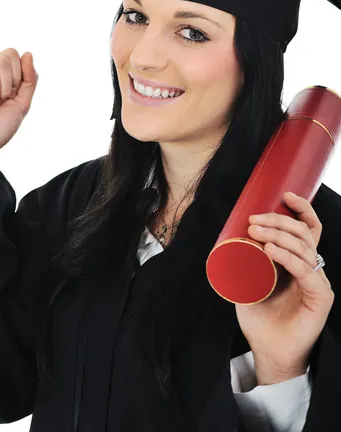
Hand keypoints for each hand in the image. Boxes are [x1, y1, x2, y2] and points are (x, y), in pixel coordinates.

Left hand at [235, 191, 333, 383]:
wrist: (268, 351)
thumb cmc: (260, 318)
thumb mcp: (247, 283)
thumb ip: (243, 264)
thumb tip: (225, 241)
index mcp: (298, 261)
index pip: (308, 228)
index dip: (301, 209)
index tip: (285, 195)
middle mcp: (310, 267)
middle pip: (304, 233)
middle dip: (279, 221)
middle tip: (254, 222)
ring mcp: (317, 281)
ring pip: (305, 247)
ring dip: (279, 235)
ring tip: (256, 233)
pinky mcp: (320, 297)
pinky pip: (307, 271)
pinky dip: (289, 258)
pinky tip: (271, 252)